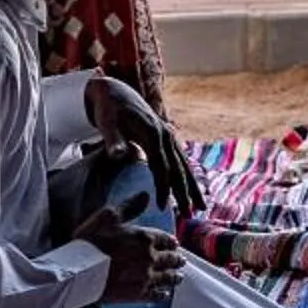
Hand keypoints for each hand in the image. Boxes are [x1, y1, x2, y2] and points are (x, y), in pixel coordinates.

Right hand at [80, 194, 181, 305]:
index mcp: (145, 238)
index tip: (175, 244)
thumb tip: (145, 195)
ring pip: (167, 277)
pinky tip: (165, 294)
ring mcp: (146, 277)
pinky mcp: (139, 294)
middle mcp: (150, 257)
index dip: (171, 242)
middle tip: (181, 261)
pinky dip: (163, 294)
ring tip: (179, 277)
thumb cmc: (90, 243)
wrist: (79, 273)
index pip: (166, 239)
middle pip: (170, 259)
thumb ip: (129, 207)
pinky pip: (156, 295)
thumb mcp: (107, 217)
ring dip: (175, 277)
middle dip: (177, 259)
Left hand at [87, 75, 202, 213]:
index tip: (163, 207)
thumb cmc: (108, 110)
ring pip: (184, 165)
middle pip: (178, 168)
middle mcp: (165, 134)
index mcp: (152, 133)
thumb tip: (119, 156)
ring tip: (201, 207)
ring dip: (192, 187)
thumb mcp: (106, 123)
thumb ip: (113, 140)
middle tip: (190, 215)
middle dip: (185, 192)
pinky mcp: (166, 138)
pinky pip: (179, 161)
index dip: (164, 187)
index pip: (162, 166)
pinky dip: (187, 176)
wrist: (114, 92)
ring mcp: (168, 136)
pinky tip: (192, 190)